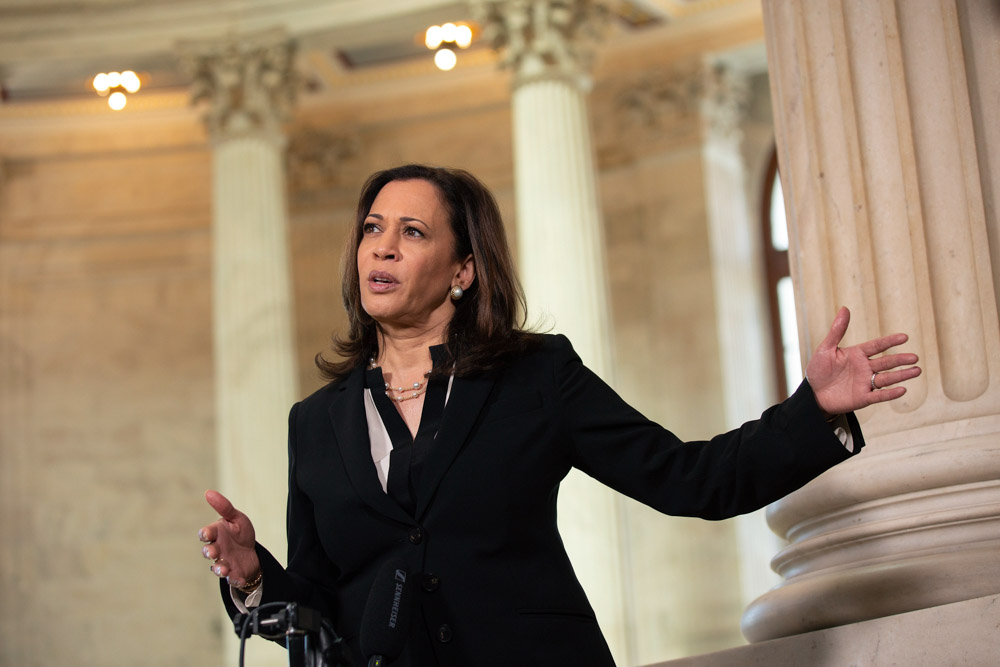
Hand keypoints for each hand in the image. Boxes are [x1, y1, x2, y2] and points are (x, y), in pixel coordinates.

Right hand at [198, 489, 260, 587]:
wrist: (251, 551)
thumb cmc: (239, 533)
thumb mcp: (235, 518)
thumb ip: (224, 507)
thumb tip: (208, 492)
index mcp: (216, 534)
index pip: (206, 533)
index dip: (205, 534)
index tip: (207, 534)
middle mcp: (217, 549)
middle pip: (209, 551)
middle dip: (209, 552)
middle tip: (213, 552)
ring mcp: (224, 562)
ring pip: (218, 567)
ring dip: (219, 568)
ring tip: (223, 569)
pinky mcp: (234, 573)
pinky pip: (233, 579)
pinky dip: (235, 580)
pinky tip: (239, 579)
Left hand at [805, 306, 920, 415]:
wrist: (811, 393)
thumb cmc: (818, 369)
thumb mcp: (826, 348)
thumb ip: (837, 331)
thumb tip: (845, 308)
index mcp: (857, 354)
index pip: (877, 346)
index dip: (890, 342)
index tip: (904, 337)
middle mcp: (864, 368)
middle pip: (886, 362)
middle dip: (900, 360)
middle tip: (915, 357)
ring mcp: (865, 383)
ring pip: (887, 378)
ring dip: (901, 375)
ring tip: (916, 370)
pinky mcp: (862, 398)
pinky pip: (879, 396)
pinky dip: (890, 393)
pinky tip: (902, 390)